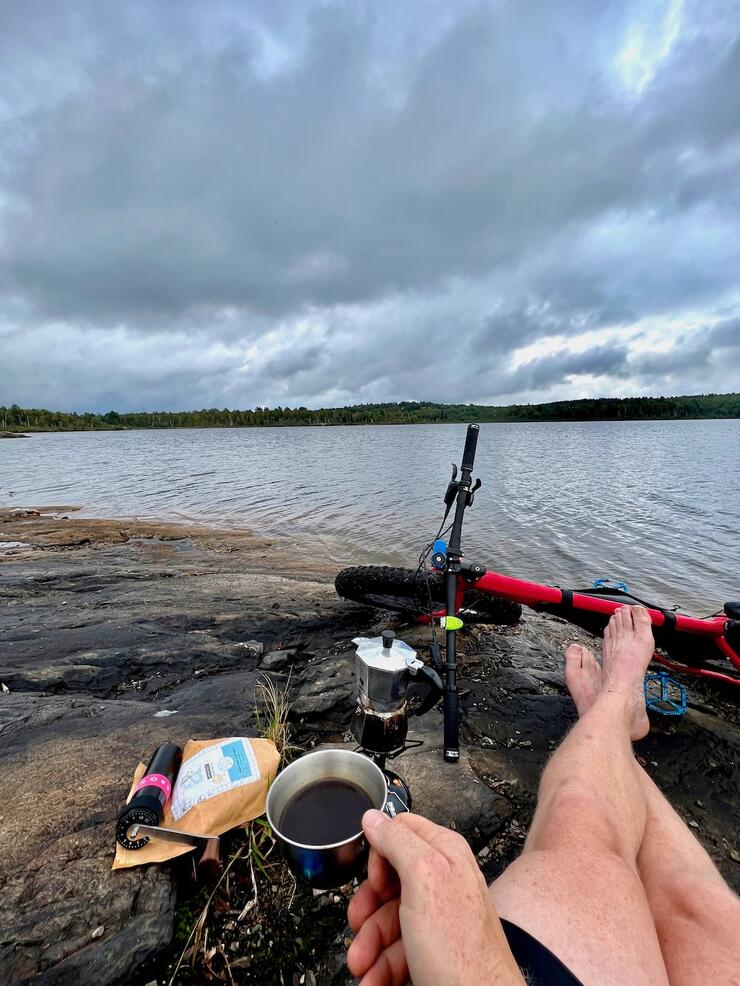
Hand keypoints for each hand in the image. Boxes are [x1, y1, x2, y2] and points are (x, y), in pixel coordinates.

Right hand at [347, 810, 524, 985]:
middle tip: (359, 927)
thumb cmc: (461, 949)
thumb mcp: (424, 879)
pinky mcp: (433, 950)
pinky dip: (381, 967)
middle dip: (368, 910)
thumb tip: (374, 817)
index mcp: (444, 853)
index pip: (400, 832)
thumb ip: (398, 841)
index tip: (375, 880)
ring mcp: (438, 918)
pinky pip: (397, 950)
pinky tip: (377, 980)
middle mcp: (443, 881)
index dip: (379, 854)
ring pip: (388, 921)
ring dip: (369, 947)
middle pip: (388, 882)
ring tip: (365, 969)